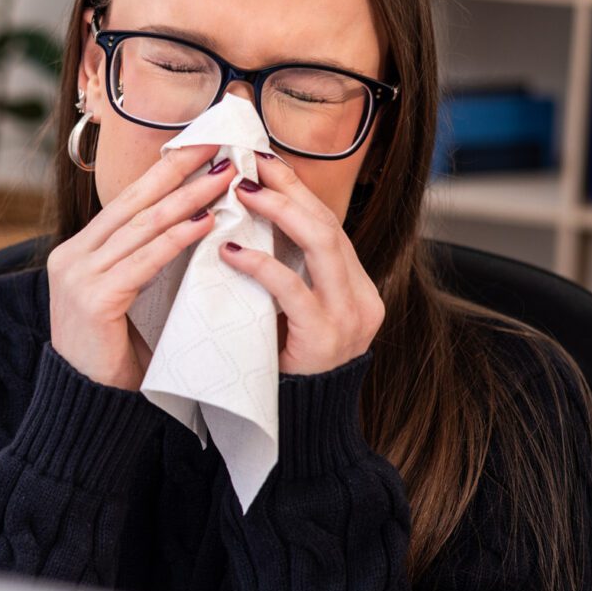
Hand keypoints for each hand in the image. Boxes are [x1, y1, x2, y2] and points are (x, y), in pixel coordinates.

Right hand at [47, 142, 234, 389]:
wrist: (89, 408)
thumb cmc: (116, 357)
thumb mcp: (126, 298)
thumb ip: (142, 263)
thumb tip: (191, 223)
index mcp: (78, 252)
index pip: (126, 201)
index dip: (164, 172)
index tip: (200, 147)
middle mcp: (72, 256)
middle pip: (134, 202)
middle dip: (179, 171)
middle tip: (218, 146)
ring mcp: (78, 276)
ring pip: (142, 226)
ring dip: (189, 199)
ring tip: (224, 179)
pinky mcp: (93, 299)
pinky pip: (145, 261)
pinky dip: (178, 239)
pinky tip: (206, 223)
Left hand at [219, 154, 385, 376]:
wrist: (302, 429)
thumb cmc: (286, 369)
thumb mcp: (293, 315)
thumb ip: (288, 275)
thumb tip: (251, 224)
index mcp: (356, 287)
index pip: (329, 225)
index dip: (297, 190)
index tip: (265, 161)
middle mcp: (361, 298)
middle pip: (329, 224)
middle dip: (290, 189)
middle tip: (250, 163)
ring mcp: (348, 317)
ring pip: (323, 244)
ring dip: (280, 212)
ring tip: (242, 192)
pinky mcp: (324, 338)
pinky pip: (292, 290)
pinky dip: (261, 264)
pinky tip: (230, 250)